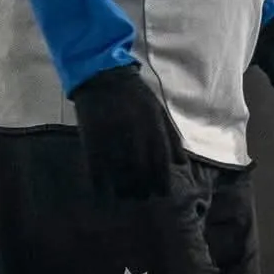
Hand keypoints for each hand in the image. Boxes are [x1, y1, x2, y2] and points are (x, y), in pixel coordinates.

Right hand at [70, 64, 183, 200]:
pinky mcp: (91, 138)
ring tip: (126, 196)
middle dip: (144, 189)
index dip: (162, 181)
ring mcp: (111, 136)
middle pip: (141, 171)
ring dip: (124, 189)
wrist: (102, 76)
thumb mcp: (158, 110)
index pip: (161, 161)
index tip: (162, 193)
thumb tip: (182, 164)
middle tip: (144, 197)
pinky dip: (100, 183)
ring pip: (119, 172)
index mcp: (152, 124)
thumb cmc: (134, 95)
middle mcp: (134, 132)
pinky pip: (96, 168)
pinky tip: (102, 191)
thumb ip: (172, 136)